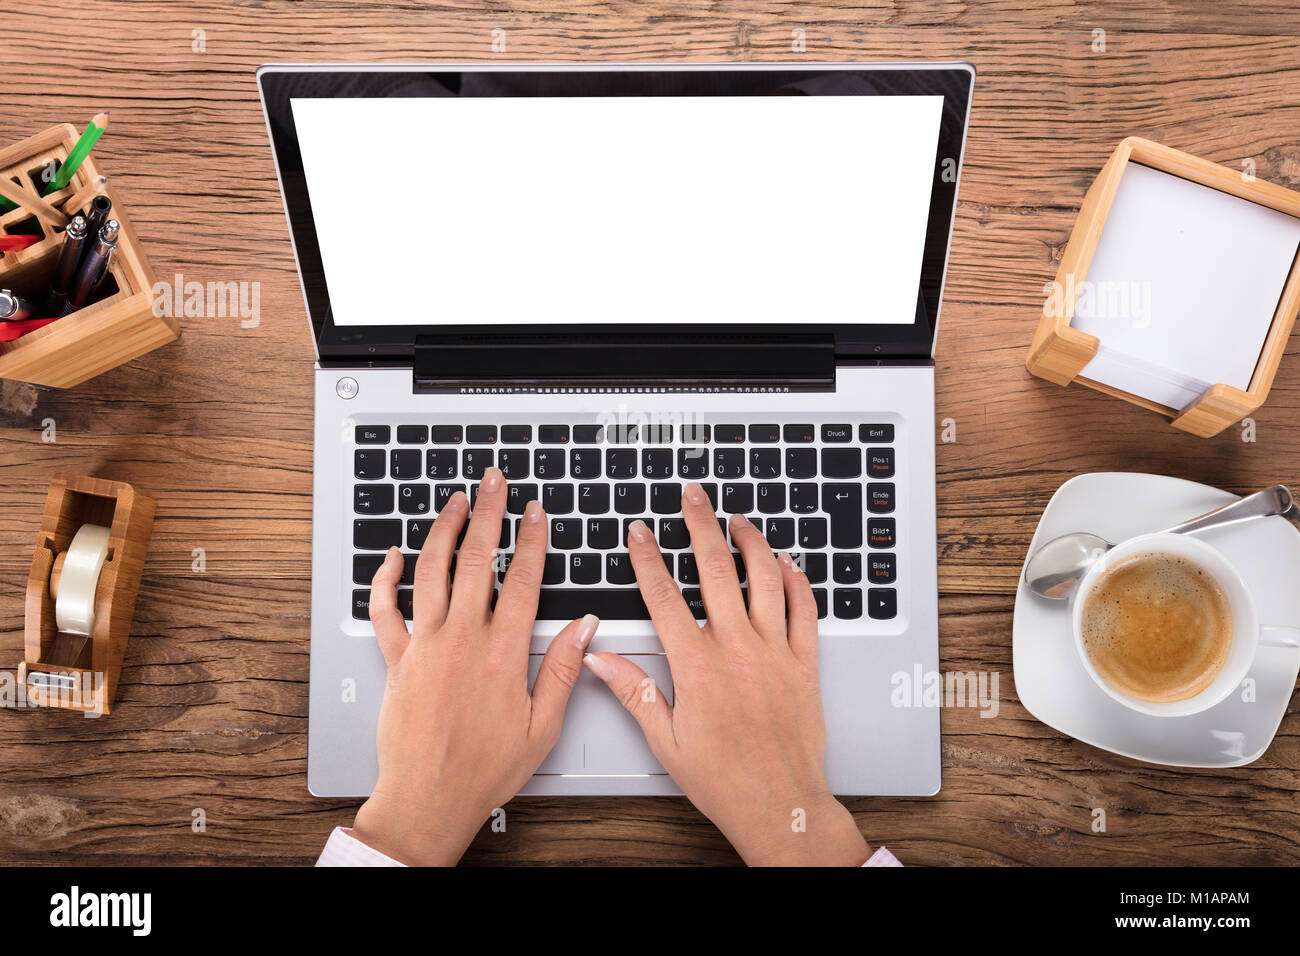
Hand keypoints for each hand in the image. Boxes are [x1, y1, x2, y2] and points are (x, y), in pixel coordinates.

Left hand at [351, 468, 596, 864]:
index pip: (523, 580)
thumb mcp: (542, 726)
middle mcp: (461, 640)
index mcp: (502, 653)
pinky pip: (385, 610)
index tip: (536, 512)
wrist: (427, 800)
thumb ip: (562, 670)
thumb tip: (584, 627)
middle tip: (493, 482)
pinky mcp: (396, 660)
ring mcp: (425, 646)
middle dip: (488, 514)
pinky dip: (387, 578)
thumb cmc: (484, 770)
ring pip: (431, 571)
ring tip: (455, 502)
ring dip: (444, 529)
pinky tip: (395, 556)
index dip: (532, 540)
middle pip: (477, 560)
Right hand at [582, 482, 870, 865]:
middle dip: (700, 525)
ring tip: (737, 520)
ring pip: (765, 579)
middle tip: (693, 497)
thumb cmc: (724, 781)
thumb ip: (633, 691)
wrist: (781, 806)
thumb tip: (601, 658)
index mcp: (697, 666)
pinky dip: (797, 579)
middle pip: (715, 570)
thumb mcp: (665, 741)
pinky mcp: (805, 663)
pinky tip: (787, 562)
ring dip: (750, 542)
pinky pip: (805, 609)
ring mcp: (775, 652)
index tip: (639, 532)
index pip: (664, 596)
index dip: (647, 558)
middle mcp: (737, 649)